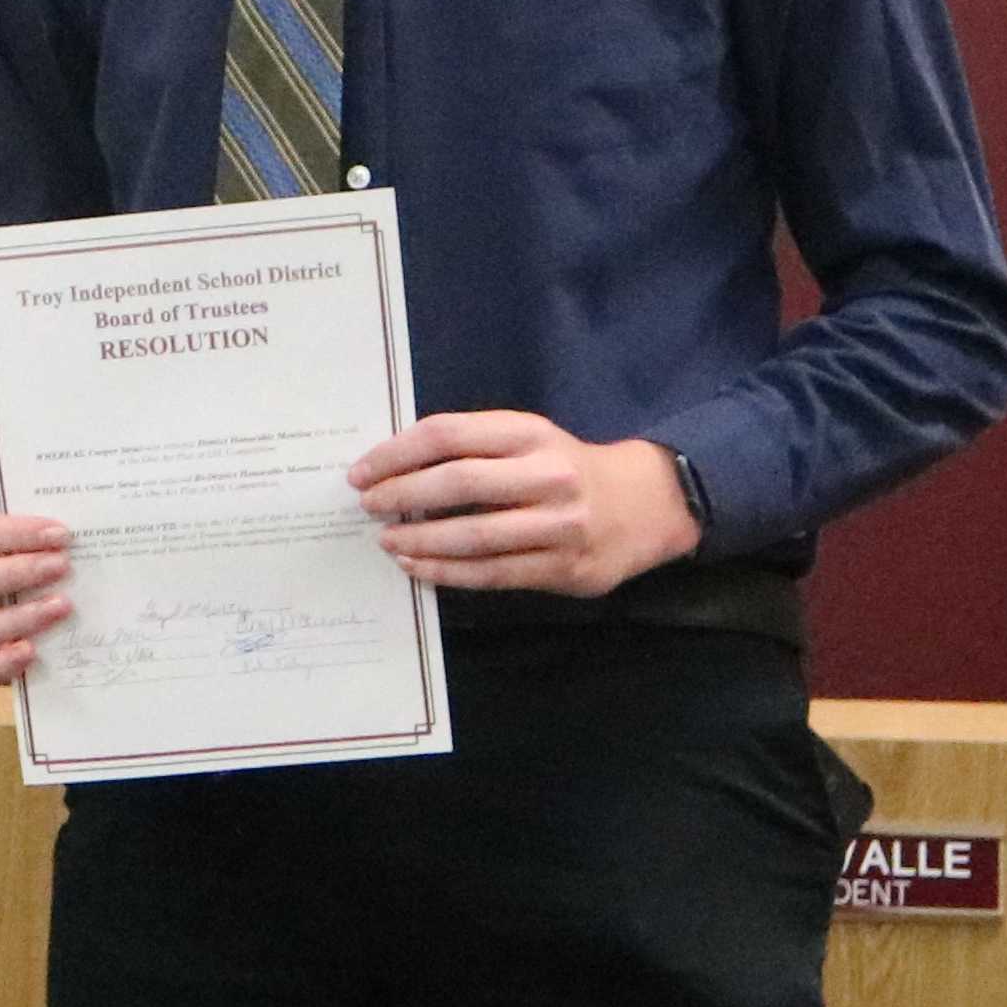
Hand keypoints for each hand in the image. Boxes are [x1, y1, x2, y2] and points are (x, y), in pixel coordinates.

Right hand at [0, 506, 72, 680]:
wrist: (12, 577)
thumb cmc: (19, 547)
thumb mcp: (20, 530)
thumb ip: (37, 530)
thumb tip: (81, 531)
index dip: (10, 533)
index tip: (58, 534)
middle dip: (13, 573)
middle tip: (60, 566)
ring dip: (16, 619)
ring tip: (61, 606)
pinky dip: (3, 664)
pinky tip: (31, 651)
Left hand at [350, 415, 697, 596]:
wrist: (645, 504)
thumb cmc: (565, 468)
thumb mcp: (527, 440)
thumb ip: (472, 447)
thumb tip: (392, 467)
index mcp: (530, 433)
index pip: (448, 435)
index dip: (396, 453)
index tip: (362, 472)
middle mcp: (548, 474)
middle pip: (460, 483)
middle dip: (403, 496)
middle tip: (368, 506)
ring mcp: (560, 524)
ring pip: (475, 536)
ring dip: (421, 541)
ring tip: (387, 541)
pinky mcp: (566, 567)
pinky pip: (493, 573)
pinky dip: (447, 572)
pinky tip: (418, 567)